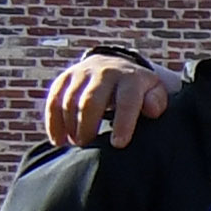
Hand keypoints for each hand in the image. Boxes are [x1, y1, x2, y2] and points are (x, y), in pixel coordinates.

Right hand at [42, 55, 168, 152]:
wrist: (114, 65)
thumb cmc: (138, 89)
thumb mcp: (154, 92)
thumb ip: (157, 102)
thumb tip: (152, 111)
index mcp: (131, 78)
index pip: (127, 101)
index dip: (123, 123)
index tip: (118, 145)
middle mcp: (104, 72)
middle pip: (91, 101)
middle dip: (88, 126)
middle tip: (88, 146)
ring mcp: (81, 74)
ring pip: (69, 101)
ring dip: (70, 126)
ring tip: (76, 144)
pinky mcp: (64, 78)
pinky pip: (53, 100)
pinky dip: (53, 122)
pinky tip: (58, 140)